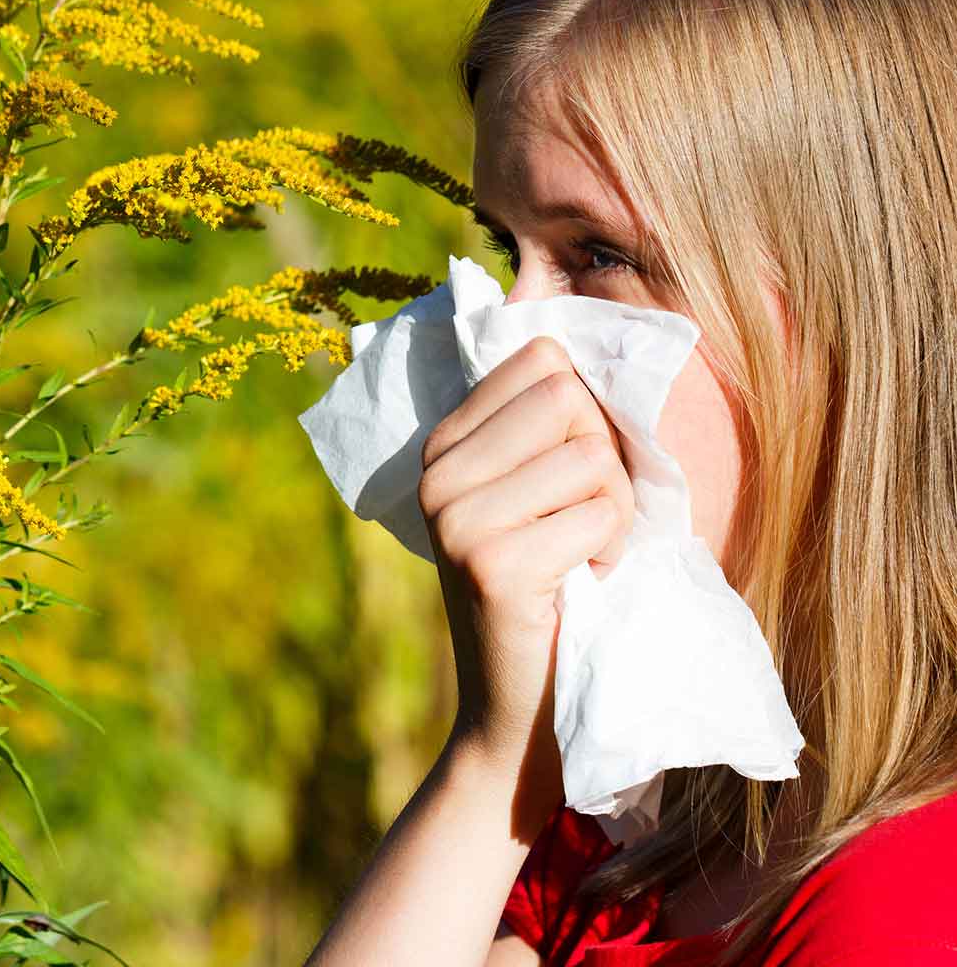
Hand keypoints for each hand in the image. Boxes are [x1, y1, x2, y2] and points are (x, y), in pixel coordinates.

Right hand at [418, 335, 635, 815]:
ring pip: (592, 455)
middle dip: (603, 461)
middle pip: (570, 398)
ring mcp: (457, 516)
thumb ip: (547, 425)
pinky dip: (611, 550)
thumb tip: (593, 338)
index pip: (542, 359)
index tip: (569, 476)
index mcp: (444, 444)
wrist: (519, 713)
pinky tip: (578, 585)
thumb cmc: (552, 592)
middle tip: (579, 521)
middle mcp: (438, 472)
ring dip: (612, 512)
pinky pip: (600, 512)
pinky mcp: (491, 562)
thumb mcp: (535, 495)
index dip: (584, 413)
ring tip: (578, 556)